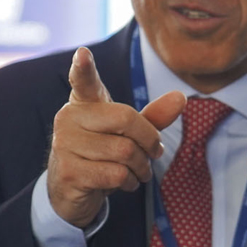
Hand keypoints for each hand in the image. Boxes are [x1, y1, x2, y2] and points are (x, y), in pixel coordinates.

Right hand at [47, 46, 185, 227]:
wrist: (72, 192)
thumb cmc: (102, 155)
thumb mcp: (127, 135)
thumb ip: (152, 117)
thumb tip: (181, 97)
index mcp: (83, 103)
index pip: (83, 81)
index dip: (83, 68)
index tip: (83, 54)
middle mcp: (69, 119)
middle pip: (126, 119)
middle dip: (150, 141)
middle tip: (155, 153)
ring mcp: (65, 145)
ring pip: (125, 151)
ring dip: (141, 167)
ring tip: (138, 171)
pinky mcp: (69, 172)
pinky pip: (116, 173)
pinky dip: (130, 181)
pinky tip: (124, 183)